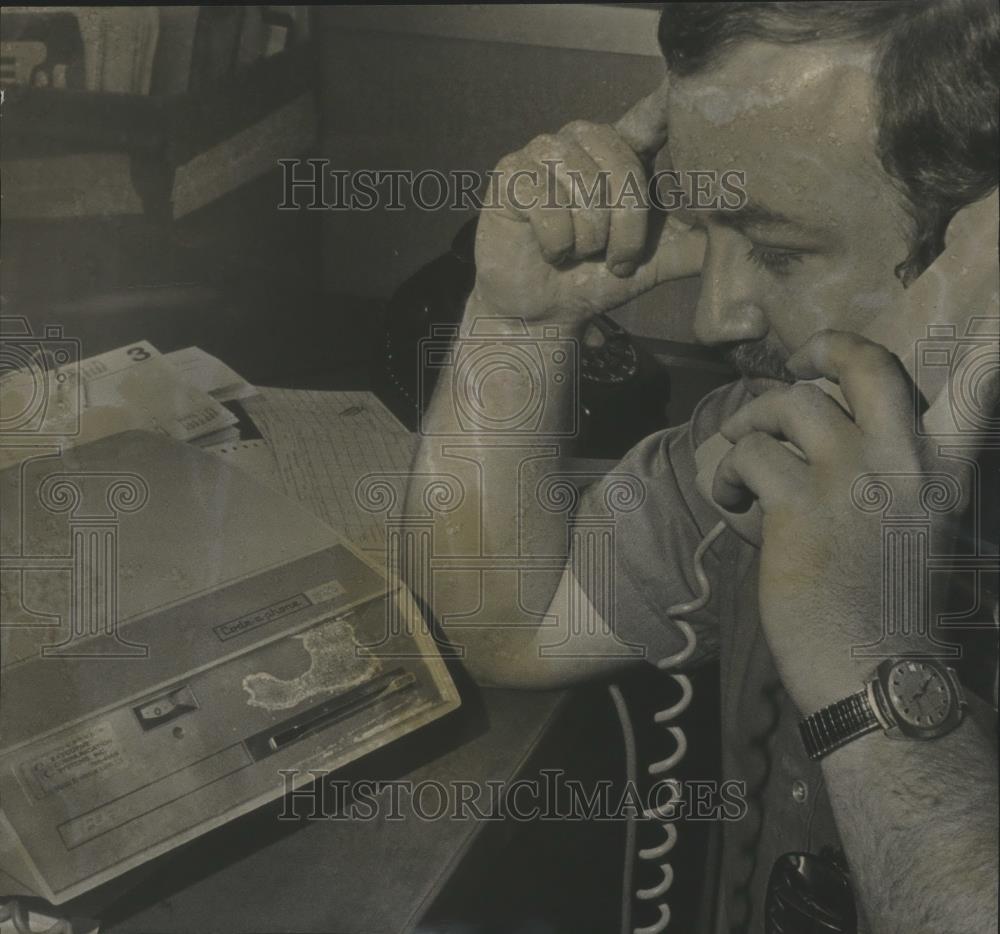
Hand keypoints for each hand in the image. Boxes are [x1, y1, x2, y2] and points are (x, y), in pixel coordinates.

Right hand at [472, 78, 705, 325]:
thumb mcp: (654, 263)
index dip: (664, 106)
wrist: (541, 314)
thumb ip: (693, 244)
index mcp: (619, 152)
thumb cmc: (593, 281)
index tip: (682, 91)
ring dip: (588, 241)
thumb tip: (743, 235)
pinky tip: (548, 251)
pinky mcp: (509, 174)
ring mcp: (542, 152)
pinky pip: (547, 207)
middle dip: (626, 231)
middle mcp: (581, 141)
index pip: (647, 117)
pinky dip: (555, 243)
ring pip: (585, 192)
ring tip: (577, 254)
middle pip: (624, 171)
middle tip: (613, 259)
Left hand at [713, 330, 997, 712]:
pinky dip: (725, 473)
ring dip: (752, 425)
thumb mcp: (919, 530)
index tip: (993, 296)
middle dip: (822, 350)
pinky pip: (747, 453)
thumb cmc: (892, 609)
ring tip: (741, 466)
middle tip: (797, 366)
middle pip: (863, 363)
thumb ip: (894, 474)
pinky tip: (729, 503)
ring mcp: (853, 478)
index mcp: (945, 466)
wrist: (876, 675)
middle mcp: (906, 460)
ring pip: (788, 404)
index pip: (977, 384)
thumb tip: (835, 431)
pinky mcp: (800, 504)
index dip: (985, 342)